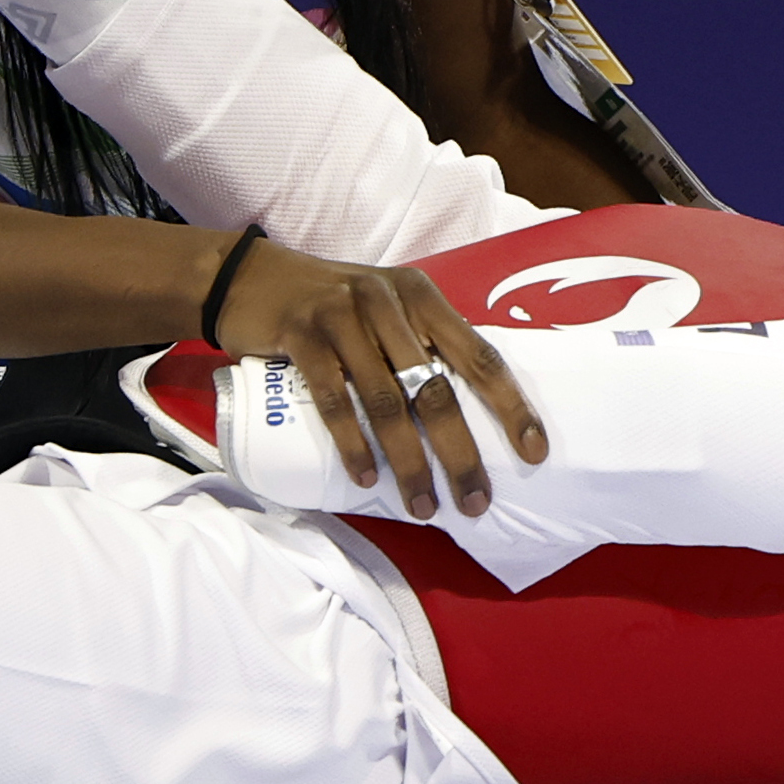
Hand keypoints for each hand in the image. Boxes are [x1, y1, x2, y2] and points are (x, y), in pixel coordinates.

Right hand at [209, 239, 546, 520]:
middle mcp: (388, 301)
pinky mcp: (302, 334)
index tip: (534, 452)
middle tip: (474, 502)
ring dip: (408, 461)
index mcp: (421, 296)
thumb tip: (466, 412)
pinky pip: (334, 397)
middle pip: (436, 387)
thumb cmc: (329, 305)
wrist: (249, 279)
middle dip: (460, 453)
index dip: (511, 405)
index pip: (480, 353)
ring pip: (387, 400)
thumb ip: (418, 344)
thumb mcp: (384, 309)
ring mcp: (342, 316)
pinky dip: (352, 443)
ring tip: (421, 505)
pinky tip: (365, 477)